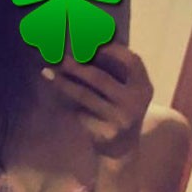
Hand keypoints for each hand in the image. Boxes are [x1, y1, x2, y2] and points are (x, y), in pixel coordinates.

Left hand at [42, 43, 153, 158]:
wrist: (123, 149)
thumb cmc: (120, 110)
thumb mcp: (126, 91)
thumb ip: (114, 71)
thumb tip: (84, 44)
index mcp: (143, 87)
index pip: (132, 61)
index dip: (112, 50)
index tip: (91, 42)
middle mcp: (135, 103)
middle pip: (101, 79)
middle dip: (76, 66)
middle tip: (58, 57)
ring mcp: (120, 119)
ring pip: (85, 96)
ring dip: (64, 83)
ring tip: (48, 72)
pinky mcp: (105, 132)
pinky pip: (80, 112)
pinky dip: (67, 103)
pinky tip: (56, 97)